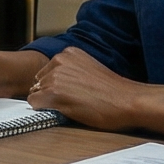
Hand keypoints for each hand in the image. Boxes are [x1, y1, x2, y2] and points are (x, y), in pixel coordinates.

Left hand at [25, 46, 143, 129]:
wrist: (128, 101)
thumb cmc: (114, 91)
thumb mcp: (89, 69)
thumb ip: (71, 70)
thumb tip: (53, 83)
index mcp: (68, 52)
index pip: (46, 71)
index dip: (55, 86)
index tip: (70, 93)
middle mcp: (59, 60)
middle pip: (39, 82)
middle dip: (50, 93)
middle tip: (73, 101)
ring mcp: (55, 76)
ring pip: (36, 93)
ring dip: (49, 103)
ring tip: (73, 106)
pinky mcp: (54, 93)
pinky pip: (35, 103)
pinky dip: (45, 110)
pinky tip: (66, 112)